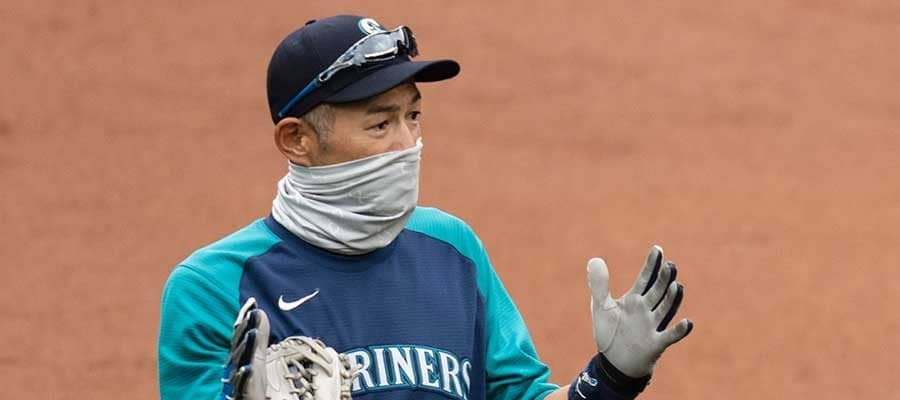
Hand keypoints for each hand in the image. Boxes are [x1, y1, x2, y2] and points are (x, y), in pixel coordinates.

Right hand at [222, 297, 269, 399]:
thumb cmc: (251, 379)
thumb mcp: (256, 355)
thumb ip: (258, 336)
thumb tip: (259, 311)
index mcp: (242, 354)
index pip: (241, 334)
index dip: (245, 318)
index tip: (252, 302)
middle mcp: (238, 363)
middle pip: (238, 345)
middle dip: (244, 329)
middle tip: (253, 313)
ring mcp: (239, 377)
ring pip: (240, 362)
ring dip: (245, 347)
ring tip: (252, 333)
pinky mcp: (243, 391)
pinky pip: (242, 384)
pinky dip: (244, 376)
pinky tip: (249, 368)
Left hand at [587, 245, 692, 377]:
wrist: (615, 363)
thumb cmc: (610, 333)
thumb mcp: (601, 307)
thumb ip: (599, 285)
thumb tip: (594, 259)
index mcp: (634, 300)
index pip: (645, 278)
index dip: (651, 264)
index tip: (657, 249)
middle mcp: (646, 310)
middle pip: (657, 291)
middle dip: (664, 279)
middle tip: (670, 264)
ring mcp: (652, 326)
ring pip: (665, 309)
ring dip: (671, 299)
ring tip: (677, 286)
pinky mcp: (655, 344)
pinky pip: (669, 336)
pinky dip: (678, 331)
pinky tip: (687, 323)